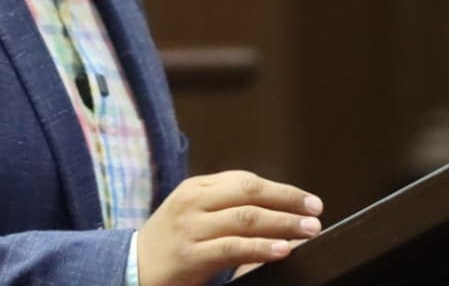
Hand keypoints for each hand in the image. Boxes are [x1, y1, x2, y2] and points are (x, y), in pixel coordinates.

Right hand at [136, 170, 323, 285]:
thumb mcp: (192, 213)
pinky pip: (233, 248)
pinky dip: (261, 248)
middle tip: (315, 212)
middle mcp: (193, 201)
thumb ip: (225, 205)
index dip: (281, 189)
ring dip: (283, 224)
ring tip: (309, 231)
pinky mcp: (191, 255)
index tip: (308, 200)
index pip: (245, 180)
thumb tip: (275, 208)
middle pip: (249, 193)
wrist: (133, 268)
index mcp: (196, 187)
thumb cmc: (170, 242)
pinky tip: (282, 250)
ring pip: (245, 218)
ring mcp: (191, 228)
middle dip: (287, 201)